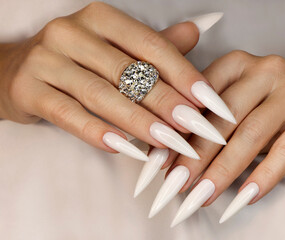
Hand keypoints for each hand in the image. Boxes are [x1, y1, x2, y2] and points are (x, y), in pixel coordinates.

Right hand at [0, 3, 229, 160]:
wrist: (17, 68)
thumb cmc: (76, 59)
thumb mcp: (113, 46)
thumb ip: (152, 45)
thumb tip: (194, 32)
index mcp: (99, 18)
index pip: (150, 45)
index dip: (183, 73)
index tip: (209, 100)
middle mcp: (71, 33)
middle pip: (129, 71)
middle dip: (167, 102)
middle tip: (196, 127)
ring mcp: (46, 60)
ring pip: (101, 94)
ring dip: (139, 121)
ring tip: (170, 142)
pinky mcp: (28, 90)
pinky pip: (68, 115)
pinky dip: (99, 132)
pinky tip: (125, 148)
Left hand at [147, 50, 284, 224]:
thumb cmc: (263, 110)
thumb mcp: (232, 109)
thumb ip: (202, 123)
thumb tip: (162, 157)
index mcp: (236, 64)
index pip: (199, 99)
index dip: (177, 132)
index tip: (160, 164)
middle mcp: (264, 70)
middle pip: (223, 118)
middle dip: (196, 155)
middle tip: (176, 185)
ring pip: (251, 134)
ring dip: (223, 170)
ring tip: (202, 196)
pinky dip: (263, 176)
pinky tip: (245, 197)